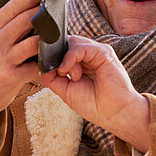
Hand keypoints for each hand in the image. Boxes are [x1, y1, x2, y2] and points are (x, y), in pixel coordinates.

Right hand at [0, 0, 42, 144]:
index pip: (10, 7)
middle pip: (24, 21)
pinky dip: (45, 61)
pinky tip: (52, 57)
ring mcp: (4, 60)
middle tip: (54, 8)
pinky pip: (36, 65)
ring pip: (33, 42)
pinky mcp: (12, 77)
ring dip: (47, 38)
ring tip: (57, 33)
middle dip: (42, 13)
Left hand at [39, 35, 149, 150]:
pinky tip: (72, 73)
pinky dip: (71, 58)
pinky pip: (81, 47)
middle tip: (59, 73)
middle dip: (57, 56)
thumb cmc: (94, 104)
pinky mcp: (103, 52)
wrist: (113, 113)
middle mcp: (89, 55)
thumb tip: (43, 64)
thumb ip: (52, 77)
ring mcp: (96, 52)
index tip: (46, 65)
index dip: (52, 54)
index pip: (62, 47)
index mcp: (81, 62)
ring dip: (65, 59)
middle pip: (65, 42)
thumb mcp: (65, 90)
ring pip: (71, 41)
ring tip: (70, 76)